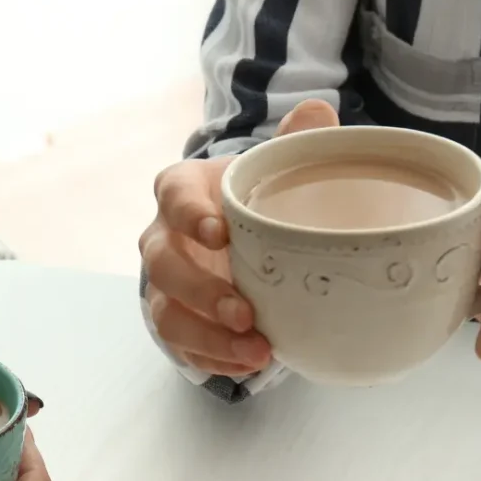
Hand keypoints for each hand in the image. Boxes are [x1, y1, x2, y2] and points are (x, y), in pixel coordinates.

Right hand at [139, 99, 338, 377]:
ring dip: (208, 337)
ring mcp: (164, 287)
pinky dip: (214, 358)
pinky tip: (248, 365)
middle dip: (202, 293)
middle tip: (245, 313)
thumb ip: (293, 142)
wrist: (230, 239)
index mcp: (181, 192)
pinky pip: (182, 346)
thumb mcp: (267, 168)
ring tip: (256, 353)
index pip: (172, 196)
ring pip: (167, 315)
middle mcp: (162, 239)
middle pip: (163, 265)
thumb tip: (318, 115)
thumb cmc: (248, 200)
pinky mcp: (174, 322)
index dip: (190, 215)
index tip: (220, 232)